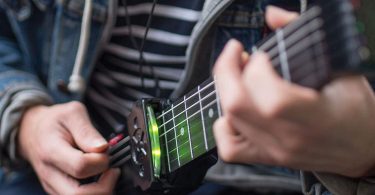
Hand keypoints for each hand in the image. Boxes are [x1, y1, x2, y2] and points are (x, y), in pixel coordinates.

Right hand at [18, 101, 119, 193]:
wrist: (33, 132)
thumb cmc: (54, 122)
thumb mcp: (72, 113)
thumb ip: (87, 131)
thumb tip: (103, 148)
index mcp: (52, 151)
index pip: (80, 167)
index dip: (101, 161)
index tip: (107, 151)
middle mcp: (50, 174)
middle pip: (79, 194)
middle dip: (105, 185)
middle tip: (113, 169)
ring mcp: (53, 186)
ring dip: (101, 190)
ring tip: (107, 174)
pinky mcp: (59, 191)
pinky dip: (95, 192)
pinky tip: (100, 178)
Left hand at [213, 6, 374, 177]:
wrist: (363, 149)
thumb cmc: (356, 111)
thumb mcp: (343, 69)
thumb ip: (306, 37)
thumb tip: (273, 15)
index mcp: (316, 117)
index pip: (272, 98)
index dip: (257, 68)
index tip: (262, 55)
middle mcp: (291, 138)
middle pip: (238, 105)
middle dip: (226, 70)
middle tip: (235, 54)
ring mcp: (276, 150)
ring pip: (230, 119)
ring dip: (225, 90)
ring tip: (236, 75)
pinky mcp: (268, 157)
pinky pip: (231, 148)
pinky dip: (224, 124)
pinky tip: (235, 110)